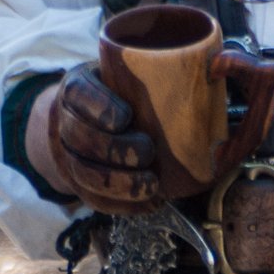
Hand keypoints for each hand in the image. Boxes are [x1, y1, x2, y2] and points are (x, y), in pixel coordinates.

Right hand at [31, 62, 161, 214]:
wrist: (78, 118)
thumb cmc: (113, 91)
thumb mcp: (118, 71)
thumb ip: (147, 70)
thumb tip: (210, 67)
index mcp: (75, 89)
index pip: (78, 95)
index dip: (100, 107)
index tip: (125, 116)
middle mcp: (64, 123)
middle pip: (81, 139)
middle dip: (115, 150)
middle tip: (148, 151)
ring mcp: (67, 157)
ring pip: (84, 174)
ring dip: (120, 184)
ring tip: (152, 185)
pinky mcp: (78, 185)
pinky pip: (94, 200)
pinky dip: (122, 206)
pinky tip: (149, 204)